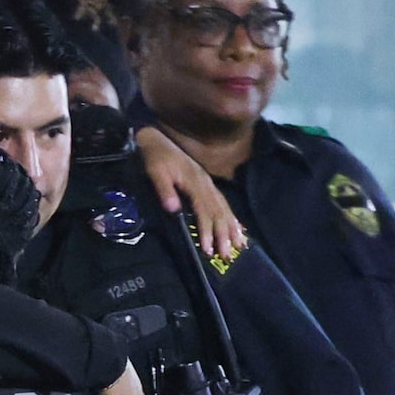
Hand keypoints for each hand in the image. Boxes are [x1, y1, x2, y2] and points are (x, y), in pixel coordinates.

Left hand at [134, 127, 245, 262]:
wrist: (158, 140)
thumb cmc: (156, 158)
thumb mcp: (155, 172)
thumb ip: (165, 190)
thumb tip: (174, 210)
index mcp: (195, 182)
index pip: (204, 210)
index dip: (207, 230)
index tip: (208, 248)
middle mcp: (206, 184)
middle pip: (218, 212)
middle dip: (223, 234)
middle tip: (226, 255)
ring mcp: (209, 184)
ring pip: (224, 208)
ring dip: (231, 228)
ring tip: (239, 246)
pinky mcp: (208, 185)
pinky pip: (224, 203)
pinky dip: (232, 218)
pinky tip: (238, 229)